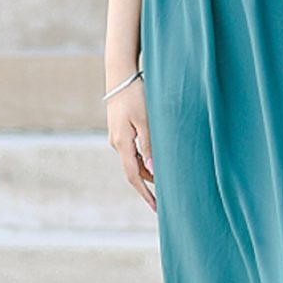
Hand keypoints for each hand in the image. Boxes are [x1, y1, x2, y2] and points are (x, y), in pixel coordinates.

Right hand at [107, 77, 154, 212]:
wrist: (120, 75)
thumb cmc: (135, 94)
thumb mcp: (146, 120)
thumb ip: (149, 145)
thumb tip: (151, 170)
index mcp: (122, 143)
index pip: (134, 176)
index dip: (145, 194)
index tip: (156, 208)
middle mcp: (117, 143)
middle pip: (134, 171)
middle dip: (149, 185)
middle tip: (166, 198)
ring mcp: (117, 136)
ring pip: (134, 161)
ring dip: (148, 172)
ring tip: (166, 180)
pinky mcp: (120, 130)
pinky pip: (132, 151)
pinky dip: (144, 159)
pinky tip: (155, 161)